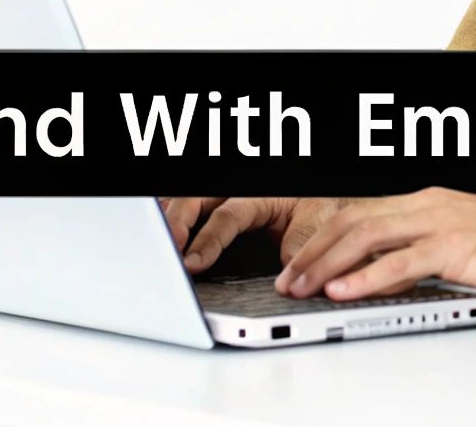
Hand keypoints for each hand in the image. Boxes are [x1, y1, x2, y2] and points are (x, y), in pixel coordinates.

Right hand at [159, 197, 346, 271]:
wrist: (321, 198)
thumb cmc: (315, 208)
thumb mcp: (314, 226)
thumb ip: (298, 251)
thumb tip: (285, 283)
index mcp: (259, 195)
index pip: (226, 216)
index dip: (207, 241)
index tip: (192, 264)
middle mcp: (238, 192)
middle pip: (195, 200)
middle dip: (177, 225)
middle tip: (165, 253)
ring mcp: (225, 195)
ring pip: (187, 199)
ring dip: (171, 220)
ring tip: (154, 245)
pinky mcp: (218, 204)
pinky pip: (190, 204)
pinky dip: (173, 216)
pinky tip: (161, 233)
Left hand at [272, 187, 475, 300]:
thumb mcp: (467, 245)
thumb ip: (428, 255)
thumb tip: (392, 278)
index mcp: (427, 201)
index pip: (358, 214)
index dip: (321, 239)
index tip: (298, 264)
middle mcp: (428, 204)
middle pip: (350, 221)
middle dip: (310, 252)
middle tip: (285, 280)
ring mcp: (441, 221)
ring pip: (364, 236)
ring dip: (325, 264)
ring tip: (300, 287)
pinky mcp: (457, 246)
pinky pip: (400, 262)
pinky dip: (364, 277)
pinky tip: (343, 291)